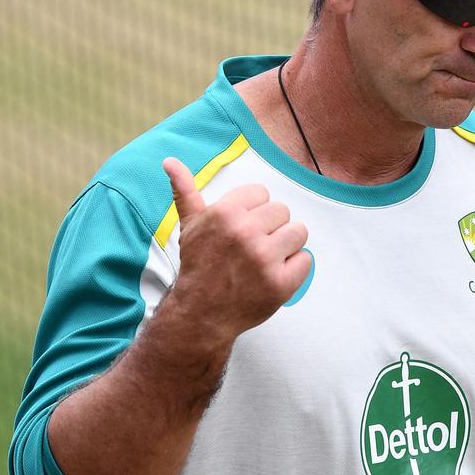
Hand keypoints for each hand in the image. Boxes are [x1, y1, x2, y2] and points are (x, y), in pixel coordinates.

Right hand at [161, 157, 310, 343]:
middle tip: (252, 247)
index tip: (241, 228)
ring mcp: (264, 259)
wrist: (200, 314)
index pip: (262, 193)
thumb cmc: (199, 265)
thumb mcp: (189, 226)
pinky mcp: (281, 283)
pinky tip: (273, 274)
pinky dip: (294, 268)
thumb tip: (169, 161)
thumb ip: (185, 191)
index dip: (253, 211)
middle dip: (270, 227)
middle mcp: (245, 233)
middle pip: (282, 210)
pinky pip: (306, 259)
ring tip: (266, 258)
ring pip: (298, 231)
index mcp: (225, 213)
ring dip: (286, 245)